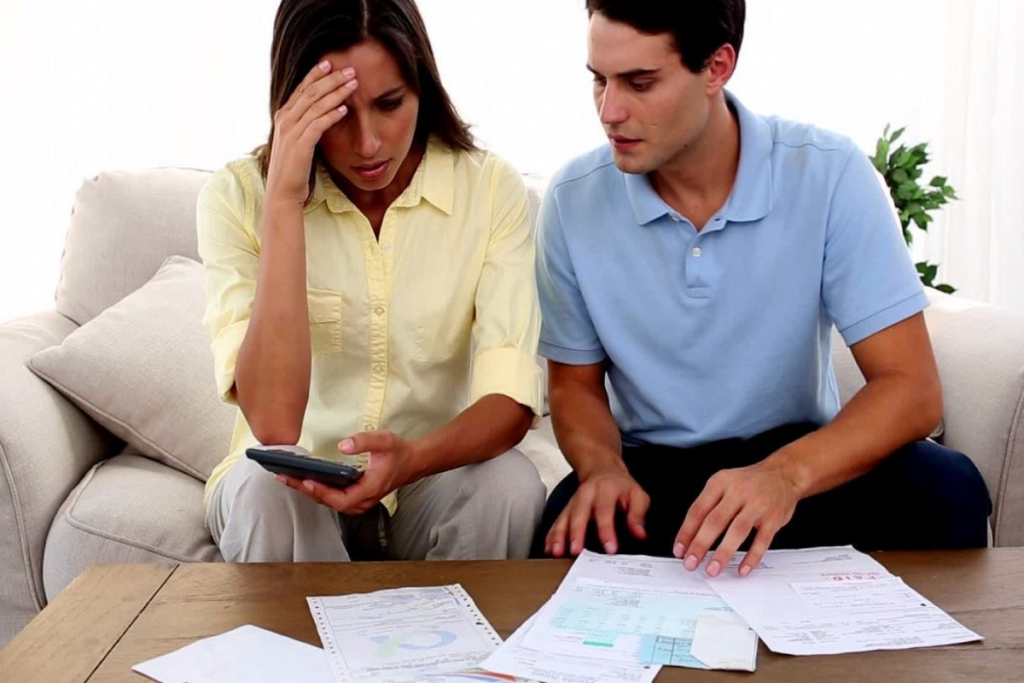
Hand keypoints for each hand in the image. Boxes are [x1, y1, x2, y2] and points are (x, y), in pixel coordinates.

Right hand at [265, 58, 358, 205]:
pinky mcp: (300, 145)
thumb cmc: (294, 170)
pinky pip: (318, 124)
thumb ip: (306, 126)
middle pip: (310, 92)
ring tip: (353, 83)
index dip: (315, 74)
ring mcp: (291, 132)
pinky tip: (345, 109)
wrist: (283, 193)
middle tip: (350, 69)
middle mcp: (285, 120)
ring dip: (336, 92)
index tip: (330, 63)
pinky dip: (331, 115)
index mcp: (284, 117)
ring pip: (315, 105)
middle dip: (331, 78)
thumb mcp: (298, 142)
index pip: (301, 89)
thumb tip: (321, 114)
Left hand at [277, 431, 416, 514]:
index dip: (322, 492)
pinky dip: (318, 490)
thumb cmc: (399, 452)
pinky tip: (306, 481)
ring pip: (330, 502)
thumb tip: (343, 445)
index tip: (306, 481)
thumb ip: (364, 441)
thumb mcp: (384, 441)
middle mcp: (363, 500)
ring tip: (289, 479)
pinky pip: (334, 498)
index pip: (341, 499)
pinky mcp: (357, 496)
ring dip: (309, 491)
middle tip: (284, 478)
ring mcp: (360, 500)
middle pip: (329, 502)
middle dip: (306, 491)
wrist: (413, 462)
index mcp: (370, 490)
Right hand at [545, 466, 648, 556]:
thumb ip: (638, 514)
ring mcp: (574, 501)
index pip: (604, 511)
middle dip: (576, 533)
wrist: (603, 469)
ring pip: (564, 517)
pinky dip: (552, 535)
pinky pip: (558, 521)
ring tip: (556, 551)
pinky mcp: (567, 508)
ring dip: (559, 535)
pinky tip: (549, 547)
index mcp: (605, 489)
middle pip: (578, 513)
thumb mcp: (637, 495)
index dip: (606, 530)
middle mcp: (586, 494)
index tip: (609, 548)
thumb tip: (639, 534)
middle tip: (576, 551)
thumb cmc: (621, 486)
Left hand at [674, 461, 800, 577]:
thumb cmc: (749, 483)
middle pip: (715, 521)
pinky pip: (762, 541)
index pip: (698, 510)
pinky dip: (751, 557)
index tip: (679, 550)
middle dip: (700, 545)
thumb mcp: (724, 484)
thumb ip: (708, 506)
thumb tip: (690, 537)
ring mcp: (757, 505)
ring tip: (712, 569)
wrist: (783, 474)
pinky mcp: (774, 518)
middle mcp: (738, 492)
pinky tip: (742, 569)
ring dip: (723, 553)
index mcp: (720, 483)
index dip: (686, 532)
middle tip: (690, 563)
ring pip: (737, 531)